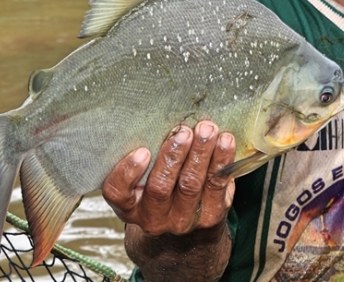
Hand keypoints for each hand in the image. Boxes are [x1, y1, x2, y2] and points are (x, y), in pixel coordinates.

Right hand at [102, 119, 235, 234]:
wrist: (185, 228)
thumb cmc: (161, 186)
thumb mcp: (143, 177)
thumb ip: (145, 155)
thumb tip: (158, 115)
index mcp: (129, 206)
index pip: (118, 193)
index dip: (127, 173)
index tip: (142, 151)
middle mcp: (153, 218)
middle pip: (160, 187)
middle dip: (173, 155)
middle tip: (184, 131)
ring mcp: (182, 221)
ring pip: (191, 184)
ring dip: (201, 153)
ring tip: (207, 130)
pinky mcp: (210, 216)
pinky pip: (217, 185)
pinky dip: (221, 160)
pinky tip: (225, 141)